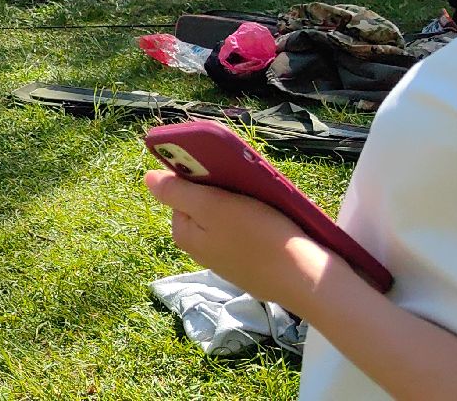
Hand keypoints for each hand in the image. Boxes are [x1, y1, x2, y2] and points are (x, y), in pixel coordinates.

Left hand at [144, 169, 331, 307]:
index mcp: (186, 235)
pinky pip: (251, 234)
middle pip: (208, 206)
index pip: (183, 193)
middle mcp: (203, 250)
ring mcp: (229, 260)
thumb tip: (148, 178)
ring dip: (247, 204)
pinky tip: (278, 220)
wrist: (308, 281)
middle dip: (228, 192)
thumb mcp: (212, 206)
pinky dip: (261, 223)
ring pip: (232, 219)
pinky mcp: (255, 266)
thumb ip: (177, 192)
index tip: (226, 175)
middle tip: (251, 187)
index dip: (203, 180)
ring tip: (268, 199)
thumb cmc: (258, 238)